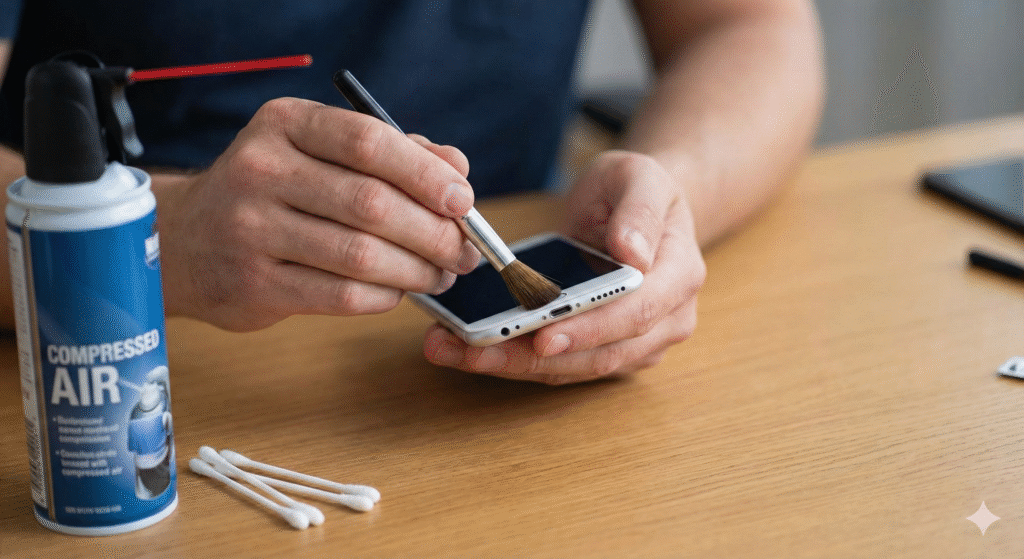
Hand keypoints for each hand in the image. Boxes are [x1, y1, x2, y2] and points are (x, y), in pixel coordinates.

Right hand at [157, 97, 479, 330]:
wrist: (184, 240)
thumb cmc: (274, 191)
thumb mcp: (320, 151)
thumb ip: (393, 153)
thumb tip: (457, 170)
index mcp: (285, 124)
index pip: (369, 141)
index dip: (426, 174)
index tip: (464, 201)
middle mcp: (262, 170)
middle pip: (372, 204)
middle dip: (434, 232)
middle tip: (465, 251)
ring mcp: (251, 229)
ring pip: (360, 255)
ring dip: (417, 270)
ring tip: (441, 274)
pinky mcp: (253, 284)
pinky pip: (341, 296)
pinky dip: (384, 296)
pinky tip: (397, 291)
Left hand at [423, 150, 705, 383]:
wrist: (638, 209)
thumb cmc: (637, 188)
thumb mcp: (641, 176)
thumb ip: (640, 211)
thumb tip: (632, 253)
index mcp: (679, 278)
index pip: (633, 315)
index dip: (587, 330)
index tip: (542, 338)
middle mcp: (666, 322)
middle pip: (597, 355)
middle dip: (529, 358)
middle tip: (470, 350)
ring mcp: (637, 343)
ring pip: (572, 368)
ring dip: (511, 365)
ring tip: (452, 350)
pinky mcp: (603, 351)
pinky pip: (559, 364)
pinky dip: (513, 359)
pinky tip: (466, 348)